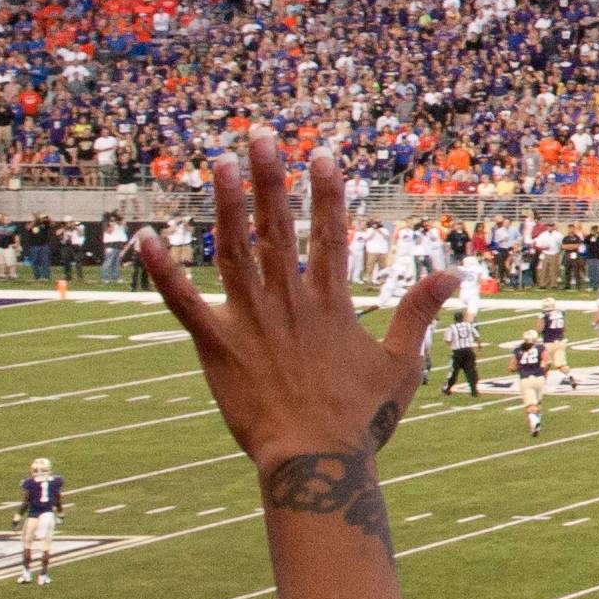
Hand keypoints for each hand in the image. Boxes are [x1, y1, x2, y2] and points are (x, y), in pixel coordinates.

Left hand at [135, 131, 451, 524]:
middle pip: (278, 229)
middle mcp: (289, 303)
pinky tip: (145, 238)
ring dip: (225, 206)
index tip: (322, 154)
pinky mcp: (215, 346)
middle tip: (261, 137)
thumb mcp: (399, 364)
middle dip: (270, 179)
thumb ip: (418, 313)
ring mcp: (250, 322)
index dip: (326, 192)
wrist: (315, 461)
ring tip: (218, 164)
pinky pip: (183, 303)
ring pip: (234, 252)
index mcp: (331, 304)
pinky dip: (163, 271)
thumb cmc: (360, 419)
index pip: (329, 234)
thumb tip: (453, 271)